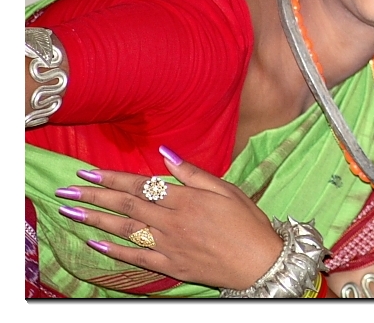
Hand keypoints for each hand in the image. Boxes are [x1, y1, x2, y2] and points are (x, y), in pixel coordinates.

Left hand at [55, 145, 283, 289]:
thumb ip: (193, 173)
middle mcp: (172, 222)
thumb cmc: (249, 223)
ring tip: (72, 213)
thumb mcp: (227, 189)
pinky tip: (96, 243)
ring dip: (95, 221)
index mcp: (186, 199)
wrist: (260, 262)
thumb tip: (165, 154)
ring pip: (125, 230)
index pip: (140, 185)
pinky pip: (137, 257)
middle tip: (67, 190)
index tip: (88, 172)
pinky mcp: (171, 265)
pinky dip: (115, 250)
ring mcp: (169, 245)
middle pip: (126, 206)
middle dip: (94, 197)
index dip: (112, 178)